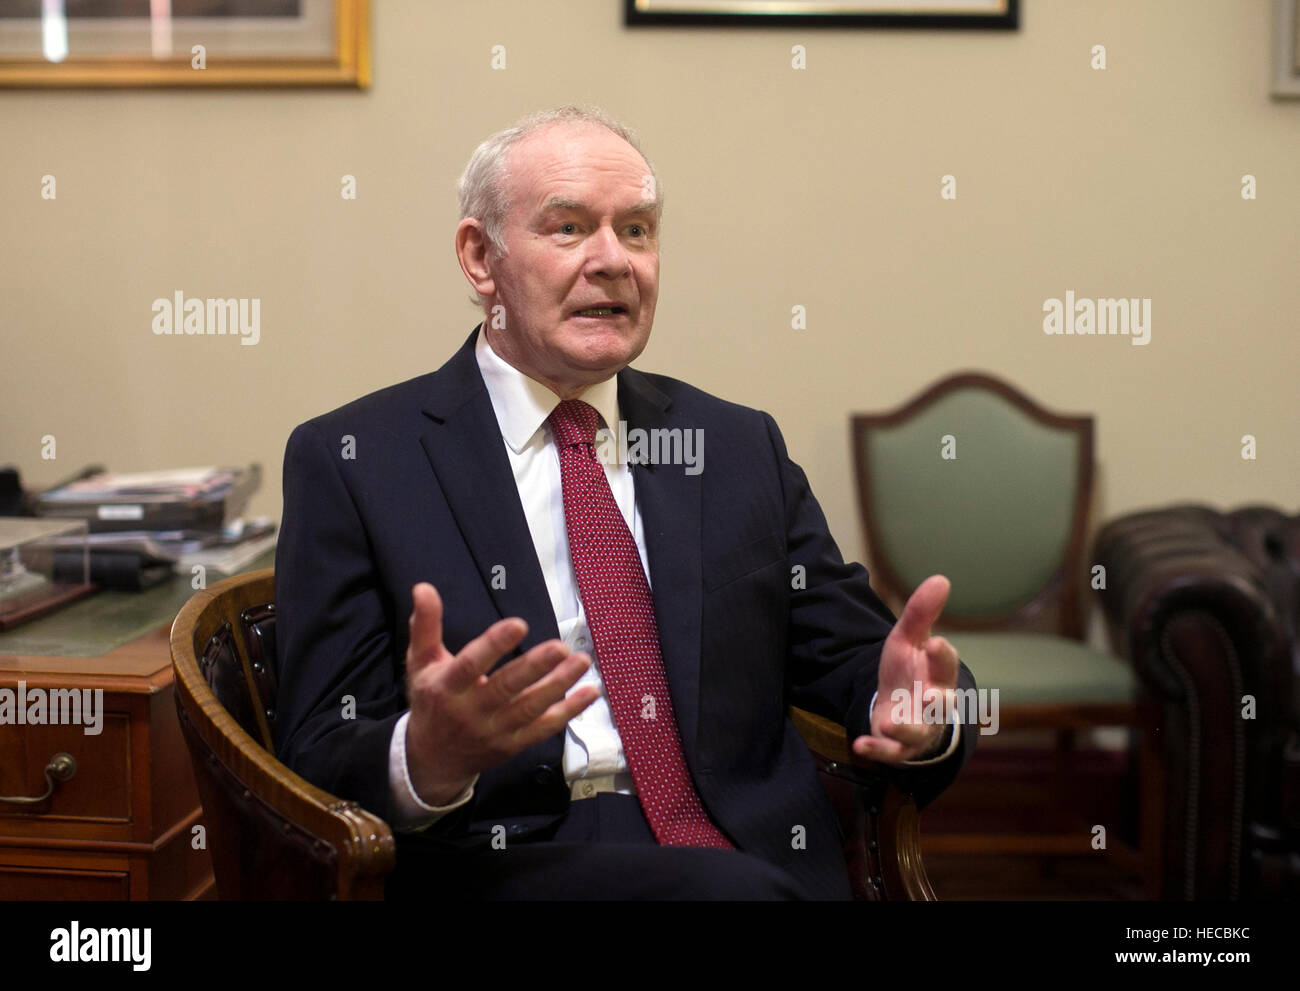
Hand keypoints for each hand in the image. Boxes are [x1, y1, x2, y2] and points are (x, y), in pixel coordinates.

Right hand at [403, 582, 599, 804]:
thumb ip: (425, 625)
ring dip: (559, 685)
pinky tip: (590, 692)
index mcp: (447, 687)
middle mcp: (471, 711)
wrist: (432, 759)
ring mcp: (495, 731)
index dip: (494, 644)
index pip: (471, 664)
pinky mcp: (513, 744)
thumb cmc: (431, 701)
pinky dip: (569, 711)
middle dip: (535, 667)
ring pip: (530, 708)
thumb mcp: (420, 663)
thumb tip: (423, 587)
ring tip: (582, 661)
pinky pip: (545, 728)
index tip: (519, 624)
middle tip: (560, 646)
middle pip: (506, 688)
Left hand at [852, 574, 958, 763]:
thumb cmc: (910, 672)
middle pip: (941, 704)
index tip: (935, 642)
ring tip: (890, 724)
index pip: (946, 665)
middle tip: (931, 696)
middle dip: (937, 701)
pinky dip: (876, 750)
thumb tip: (941, 578)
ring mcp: (917, 728)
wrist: (901, 708)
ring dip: (905, 729)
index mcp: (939, 675)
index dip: (941, 656)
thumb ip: (921, 614)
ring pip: (916, 733)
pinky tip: (860, 745)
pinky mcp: (897, 747)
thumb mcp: (908, 641)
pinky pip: (889, 752)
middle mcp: (934, 705)